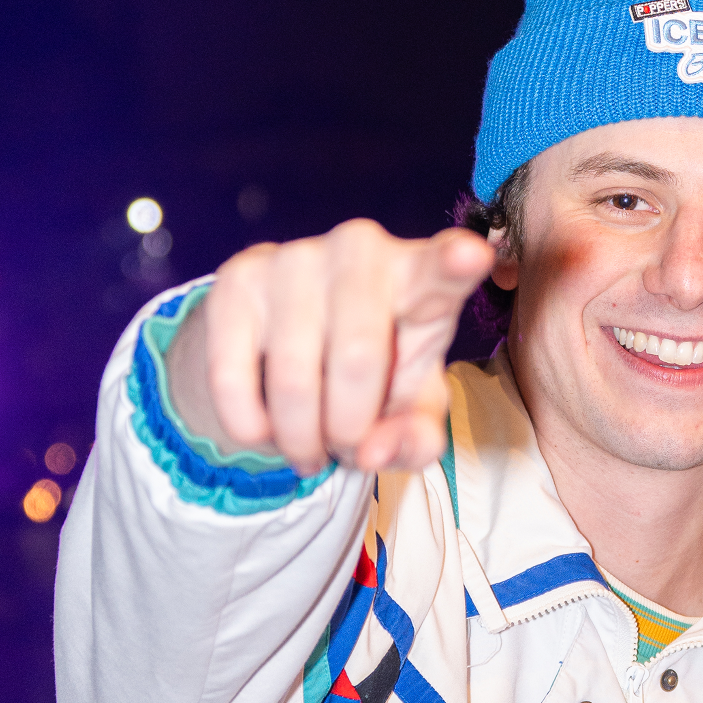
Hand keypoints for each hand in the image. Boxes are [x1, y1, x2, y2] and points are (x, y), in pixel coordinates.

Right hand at [165, 221, 493, 474]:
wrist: (287, 348)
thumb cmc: (374, 376)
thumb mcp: (408, 411)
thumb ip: (416, 438)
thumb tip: (373, 452)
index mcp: (422, 279)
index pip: (443, 269)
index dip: (455, 262)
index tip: (470, 255)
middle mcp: (361, 251)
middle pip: (358, 360)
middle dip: (348, 430)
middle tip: (344, 445)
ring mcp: (295, 257)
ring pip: (294, 380)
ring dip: (300, 439)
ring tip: (308, 443)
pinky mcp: (237, 279)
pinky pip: (232, 380)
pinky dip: (251, 428)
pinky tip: (264, 425)